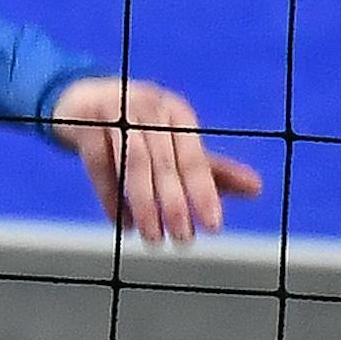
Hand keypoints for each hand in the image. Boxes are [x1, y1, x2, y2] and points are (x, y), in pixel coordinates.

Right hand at [51, 80, 262, 246]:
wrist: (82, 99)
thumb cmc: (140, 128)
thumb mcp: (176, 145)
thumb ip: (212, 169)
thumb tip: (257, 189)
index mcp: (177, 113)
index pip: (195, 158)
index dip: (205, 193)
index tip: (214, 227)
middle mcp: (149, 108)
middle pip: (164, 163)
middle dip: (175, 204)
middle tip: (183, 240)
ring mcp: (115, 112)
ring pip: (133, 164)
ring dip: (145, 204)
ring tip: (153, 238)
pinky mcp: (85, 123)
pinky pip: (99, 165)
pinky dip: (111, 197)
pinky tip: (123, 225)